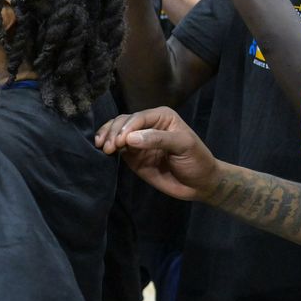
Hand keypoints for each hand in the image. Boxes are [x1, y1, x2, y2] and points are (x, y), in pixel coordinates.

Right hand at [93, 107, 221, 201]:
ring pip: (116, 132)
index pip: (138, 117)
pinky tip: (102, 150)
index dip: (127, 127)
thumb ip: (158, 139)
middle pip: (123, 122)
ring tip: (103, 148)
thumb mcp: (183, 146)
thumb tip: (130, 138)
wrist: (199, 184)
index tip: (120, 142)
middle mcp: (147, 125)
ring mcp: (137, 140)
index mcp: (161, 116)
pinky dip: (107, 146)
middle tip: (109, 147)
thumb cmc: (196, 160)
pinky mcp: (132, 155)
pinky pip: (116, 147)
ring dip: (107, 137)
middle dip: (114, 132)